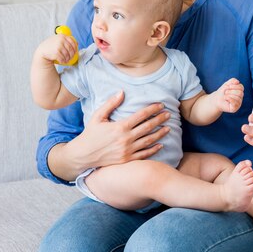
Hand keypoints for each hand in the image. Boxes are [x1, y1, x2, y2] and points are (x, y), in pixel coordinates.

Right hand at [36, 34, 77, 64]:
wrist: (42, 50)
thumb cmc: (51, 45)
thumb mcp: (58, 39)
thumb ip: (66, 40)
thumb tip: (77, 43)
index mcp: (62, 36)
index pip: (72, 42)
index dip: (75, 48)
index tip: (75, 51)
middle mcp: (61, 40)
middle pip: (71, 49)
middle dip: (72, 55)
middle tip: (70, 57)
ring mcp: (59, 46)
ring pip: (67, 55)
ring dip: (68, 59)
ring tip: (66, 60)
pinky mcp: (56, 53)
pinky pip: (63, 58)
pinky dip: (63, 61)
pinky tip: (62, 62)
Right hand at [56, 91, 171, 178]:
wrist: (83, 155)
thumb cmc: (90, 134)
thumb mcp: (97, 116)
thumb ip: (110, 104)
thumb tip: (121, 92)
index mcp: (120, 127)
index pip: (141, 116)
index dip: (152, 109)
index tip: (161, 105)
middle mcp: (126, 139)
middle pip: (148, 127)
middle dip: (159, 119)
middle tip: (169, 114)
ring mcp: (127, 150)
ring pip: (148, 141)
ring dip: (160, 133)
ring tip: (168, 128)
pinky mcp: (127, 160)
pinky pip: (144, 154)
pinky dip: (154, 149)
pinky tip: (161, 144)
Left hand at [215, 78, 243, 112]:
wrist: (216, 99)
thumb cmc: (222, 92)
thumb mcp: (227, 84)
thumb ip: (233, 80)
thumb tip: (238, 82)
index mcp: (240, 91)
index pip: (241, 87)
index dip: (234, 86)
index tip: (228, 86)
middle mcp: (240, 97)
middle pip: (240, 93)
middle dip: (231, 91)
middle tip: (225, 92)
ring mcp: (238, 103)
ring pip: (237, 98)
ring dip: (229, 95)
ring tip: (225, 96)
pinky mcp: (235, 108)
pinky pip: (235, 103)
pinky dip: (229, 99)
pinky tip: (225, 99)